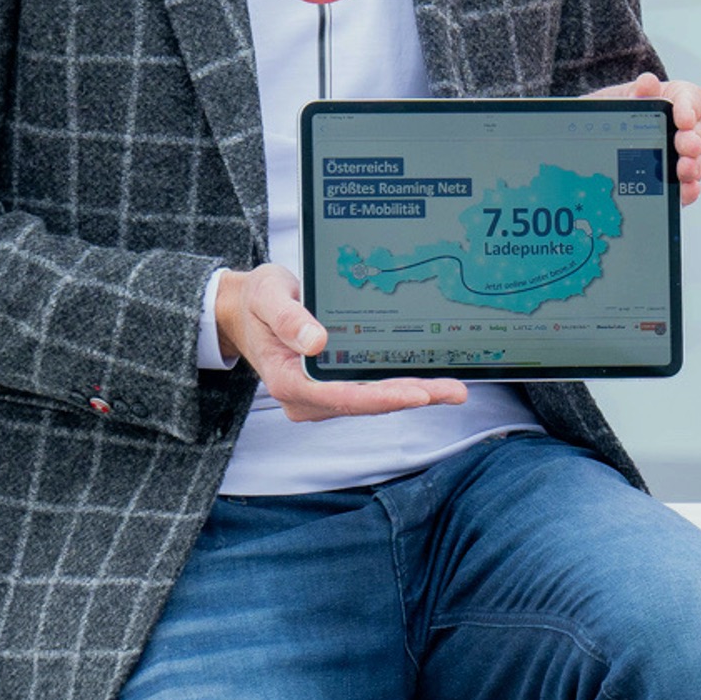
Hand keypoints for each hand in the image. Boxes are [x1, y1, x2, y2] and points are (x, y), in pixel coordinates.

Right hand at [215, 263, 468, 420]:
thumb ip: (289, 318)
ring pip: (372, 400)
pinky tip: (429, 378)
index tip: (417, 394)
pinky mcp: (332, 387)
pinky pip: (369, 389)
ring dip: (413, 394)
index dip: (382, 397)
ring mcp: (320, 395)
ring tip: (454, 388)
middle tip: (454, 391)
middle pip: (365, 403)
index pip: (342, 396)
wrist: (246, 309)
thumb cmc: (257, 300)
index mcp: (288, 382)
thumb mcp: (268, 297)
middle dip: (412, 398)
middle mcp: (306, 397)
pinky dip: (399, 385)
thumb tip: (316, 342)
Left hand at [588, 72, 700, 203]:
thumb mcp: (615, 99)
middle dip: (693, 141)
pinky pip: (687, 184)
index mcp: (671, 101)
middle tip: (685, 146)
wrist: (595, 137)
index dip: (691, 108)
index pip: (691, 98)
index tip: (683, 119)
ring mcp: (678, 155)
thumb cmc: (610, 115)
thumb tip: (648, 83)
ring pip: (696, 160)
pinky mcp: (672, 179)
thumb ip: (633, 92)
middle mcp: (680, 128)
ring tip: (684, 169)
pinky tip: (686, 189)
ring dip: (693, 165)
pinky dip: (689, 188)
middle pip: (698, 133)